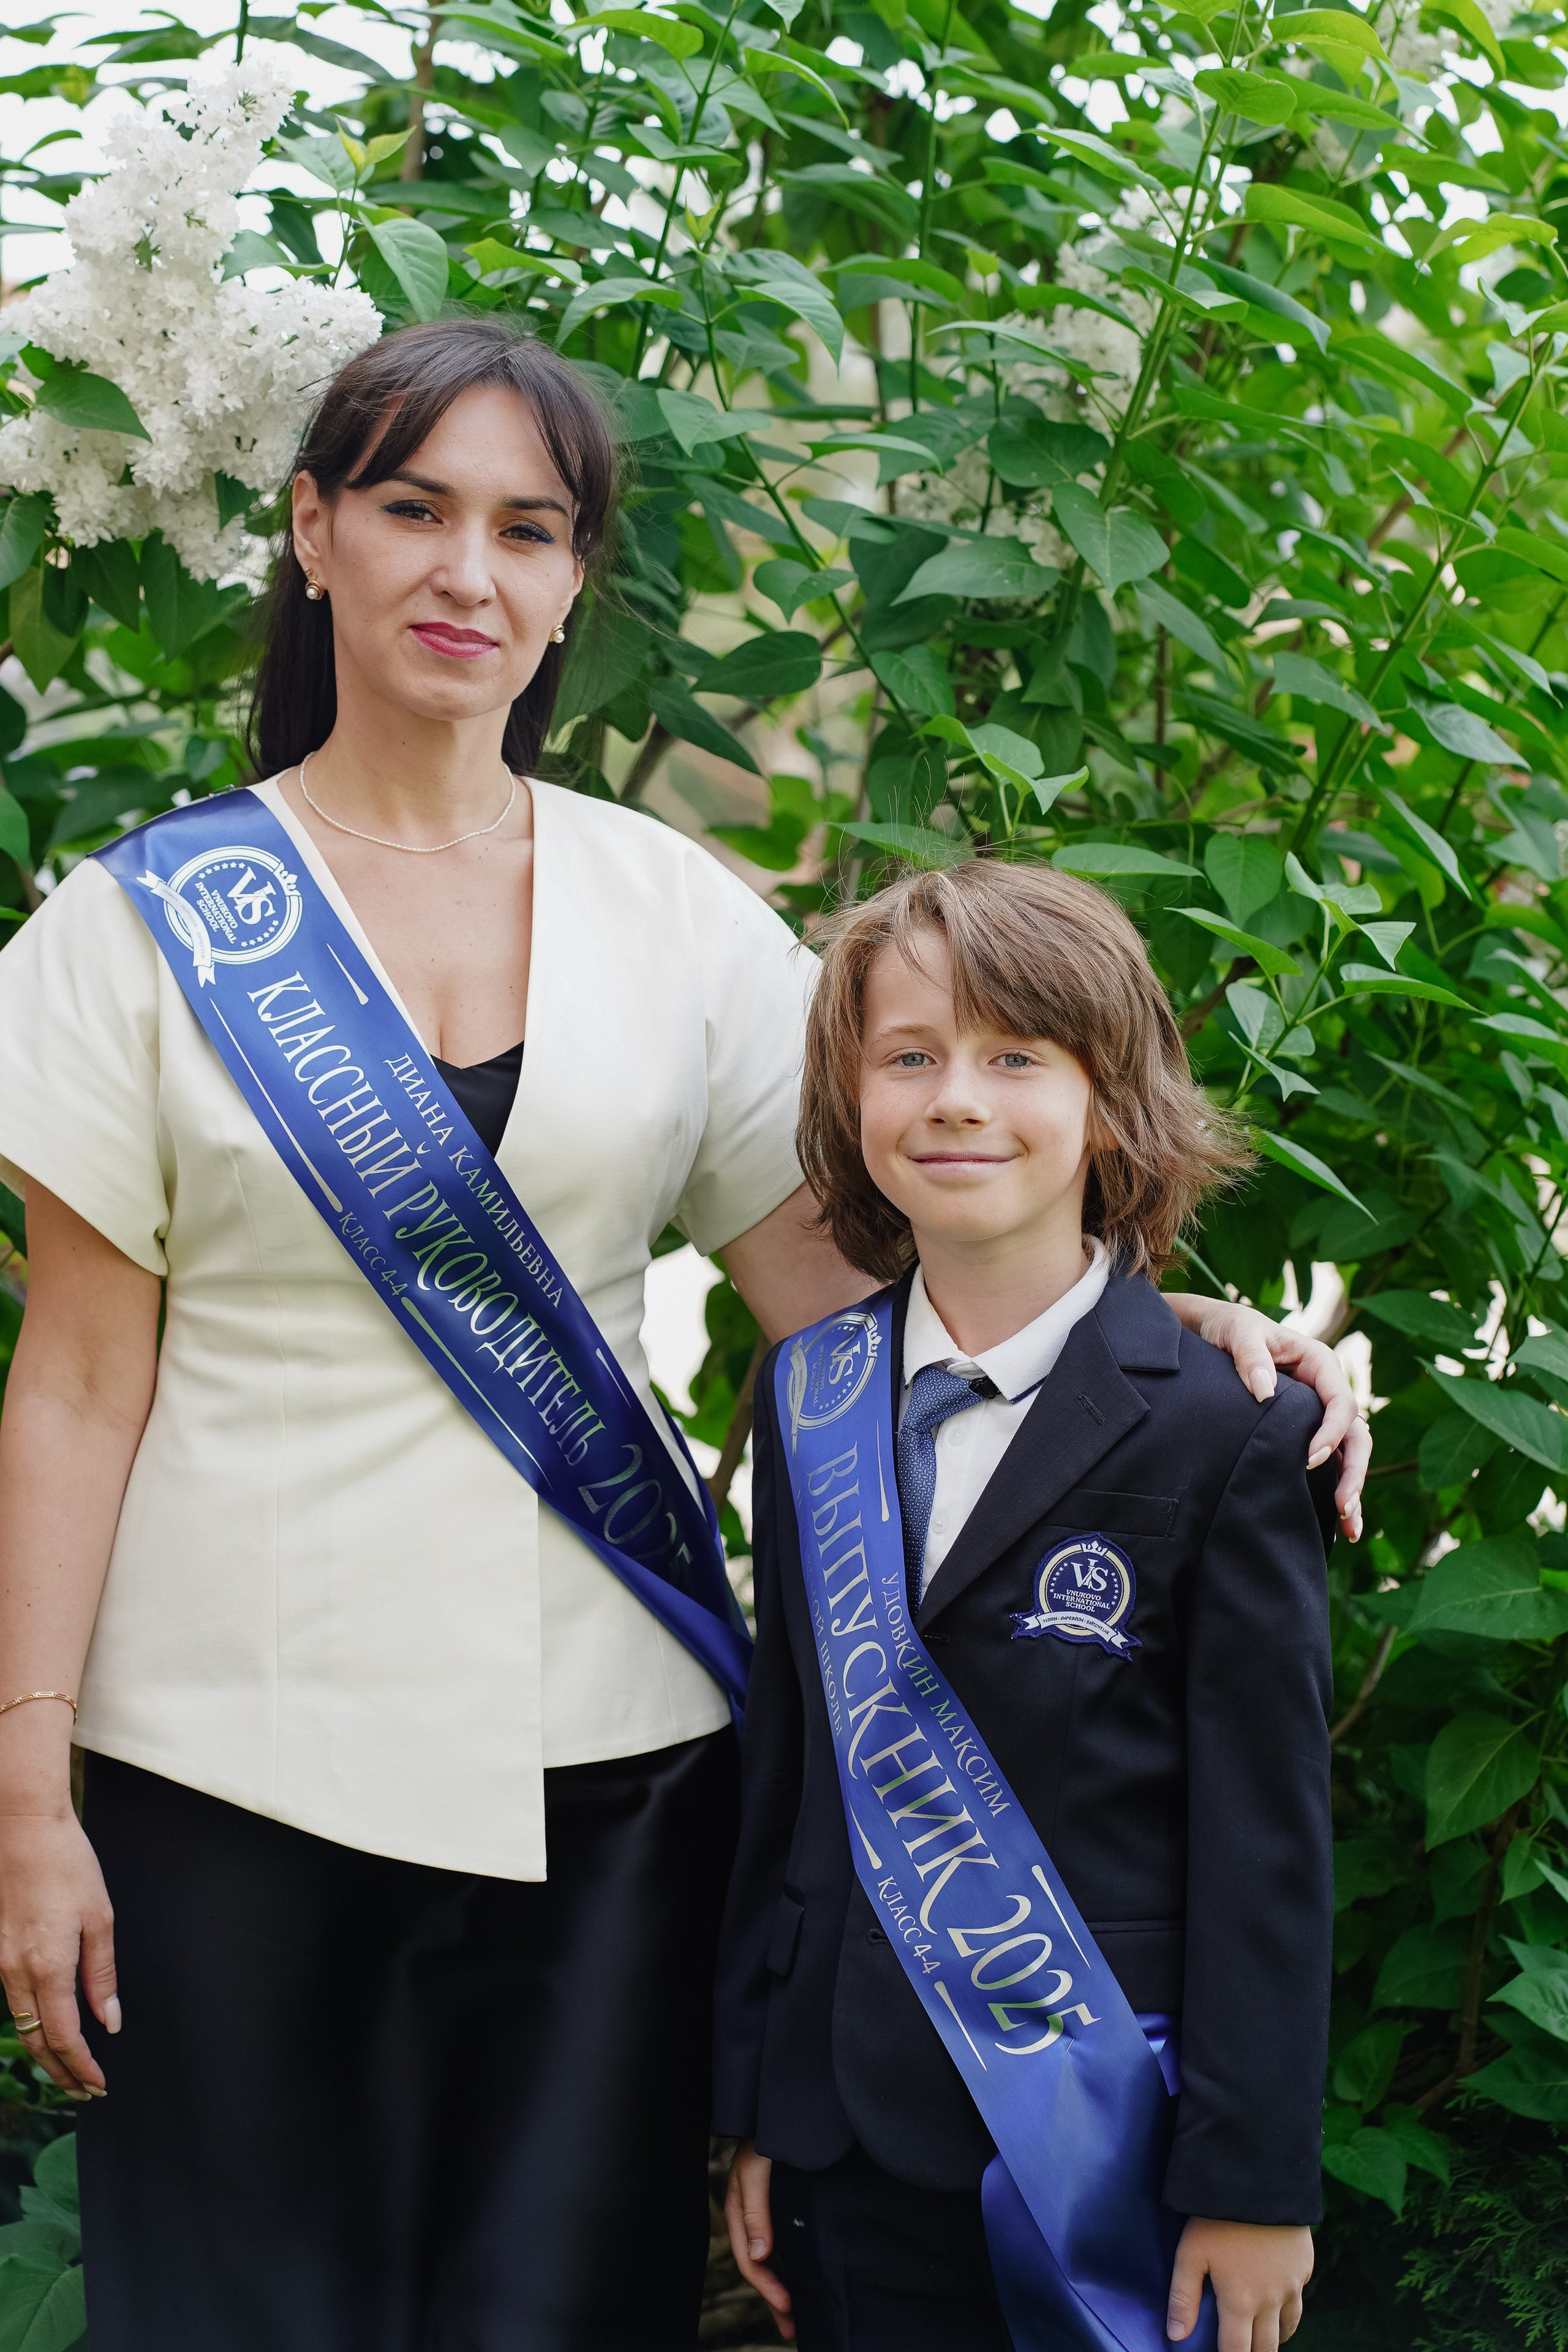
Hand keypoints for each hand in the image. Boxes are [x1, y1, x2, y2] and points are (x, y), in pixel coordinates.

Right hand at [0, 1808, 118, 2098]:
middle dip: (61, 2072)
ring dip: (45, 2051)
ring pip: (20, 2024)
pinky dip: (30, 2023)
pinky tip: (47, 2027)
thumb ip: (101, 1973)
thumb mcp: (99, 1916)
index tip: (98, 2084)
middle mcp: (17, 1972)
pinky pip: (11, 2000)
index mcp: (49, 1966)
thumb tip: (109, 2020)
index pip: (64, 2036)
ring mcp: (0, 1962)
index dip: (81, 2067)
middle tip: (84, 2091)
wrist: (22, 1828)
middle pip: (37, 2041)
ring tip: (69, 2069)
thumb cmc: (67, 1864)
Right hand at [724, 2141, 794, 2342]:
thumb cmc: (762, 2139)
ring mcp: (762, 2217)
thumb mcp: (756, 2173)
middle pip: (760, 2269)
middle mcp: (749, 2221)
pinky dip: (787, 2267)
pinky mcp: (777, 2211)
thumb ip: (756, 2212)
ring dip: (781, 2288)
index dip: (769, 2287)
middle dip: (774, 2300)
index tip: (789, 2305)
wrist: (773, 2113)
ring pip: (770, 2262)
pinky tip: (798, 2278)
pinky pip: (780, 2247)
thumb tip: (761, 2256)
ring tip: (796, 2316)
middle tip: (792, 2329)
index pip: (751, 2262)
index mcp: (738, 2215)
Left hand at [1165, 1295, 1367, 1542]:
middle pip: (1355, 1434)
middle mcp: (1326, 1389)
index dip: (1331, 1432)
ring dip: (1352, 1488)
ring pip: (1350, 1452)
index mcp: (1319, 1363)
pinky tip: (1339, 1524)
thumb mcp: (1238, 1332)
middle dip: (1354, 1471)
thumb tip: (1263, 1392)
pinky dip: (1336, 1488)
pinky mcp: (1306, 1430)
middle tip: (1342, 1506)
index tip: (1310, 1460)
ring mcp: (1319, 1413)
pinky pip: (1331, 1460)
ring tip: (1349, 1527)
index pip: (1340, 1402)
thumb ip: (1250, 1357)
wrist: (1212, 1331)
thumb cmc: (1229, 1327)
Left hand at [1167, 2217, 1312, 2351]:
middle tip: (1243, 2347)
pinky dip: (1290, 2306)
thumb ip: (1183, 2297)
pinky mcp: (1305, 2266)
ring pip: (1288, 2327)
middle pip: (1266, 2347)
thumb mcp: (1191, 2253)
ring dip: (1274, 2336)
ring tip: (1262, 2336)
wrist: (1261, 2181)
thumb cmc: (1218, 2218)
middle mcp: (1271, 2301)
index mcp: (1241, 2302)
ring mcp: (1293, 2285)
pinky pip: (1300, 2297)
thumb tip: (1176, 2336)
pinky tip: (1280, 2299)